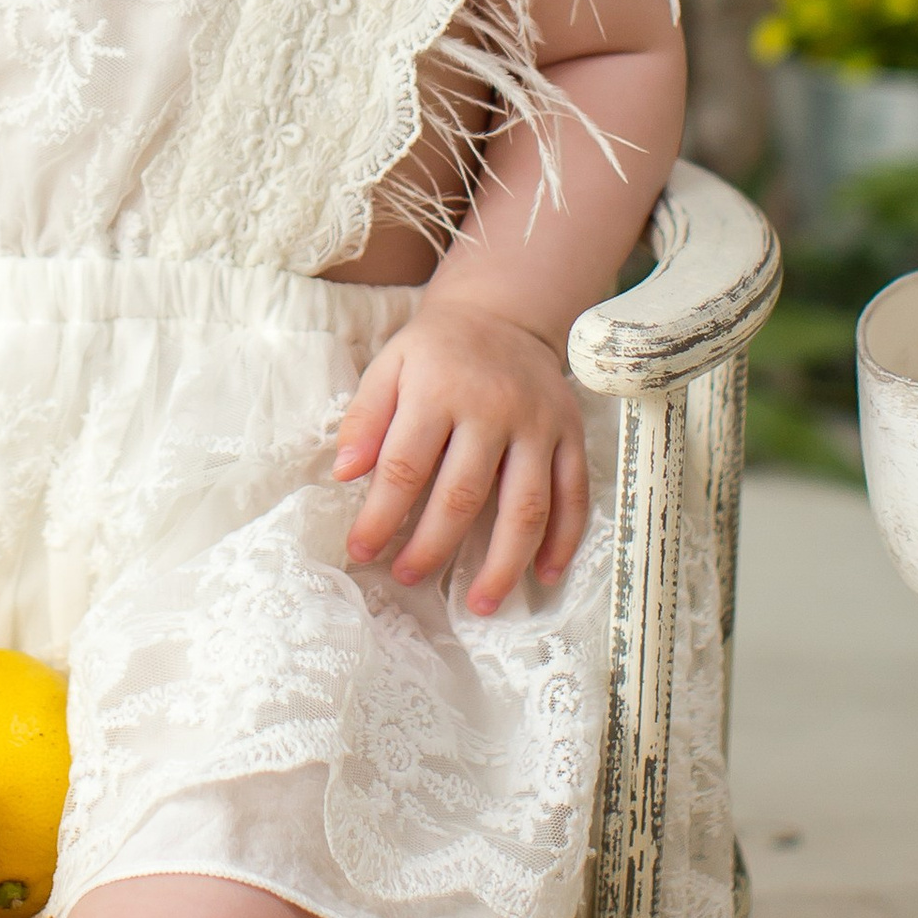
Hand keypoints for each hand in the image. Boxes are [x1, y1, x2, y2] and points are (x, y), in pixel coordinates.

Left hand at [334, 300, 589, 613]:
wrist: (504, 313)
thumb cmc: (437, 350)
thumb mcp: (390, 365)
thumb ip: (365, 417)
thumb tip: (343, 472)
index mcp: (439, 390)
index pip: (403, 467)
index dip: (380, 517)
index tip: (361, 551)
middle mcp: (493, 409)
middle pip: (463, 495)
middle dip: (433, 547)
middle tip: (408, 578)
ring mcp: (538, 425)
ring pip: (526, 506)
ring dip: (504, 562)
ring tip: (482, 604)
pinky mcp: (571, 435)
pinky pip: (573, 495)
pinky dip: (563, 540)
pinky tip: (543, 576)